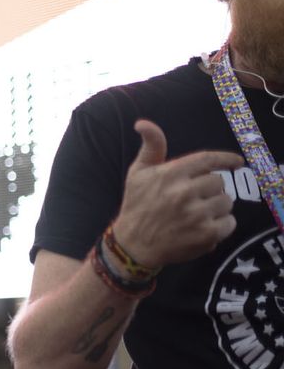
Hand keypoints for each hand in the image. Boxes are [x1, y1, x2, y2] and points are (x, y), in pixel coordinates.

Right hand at [112, 120, 242, 267]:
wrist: (133, 245)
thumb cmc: (137, 205)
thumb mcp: (138, 173)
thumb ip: (151, 147)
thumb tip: (142, 123)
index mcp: (170, 174)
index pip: (207, 159)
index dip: (225, 158)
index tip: (236, 161)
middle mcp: (183, 192)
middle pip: (218, 182)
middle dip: (210, 189)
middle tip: (196, 198)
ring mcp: (195, 214)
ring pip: (226, 201)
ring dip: (217, 207)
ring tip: (199, 213)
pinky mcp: (205, 234)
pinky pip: (229, 222)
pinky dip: (221, 225)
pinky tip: (204, 227)